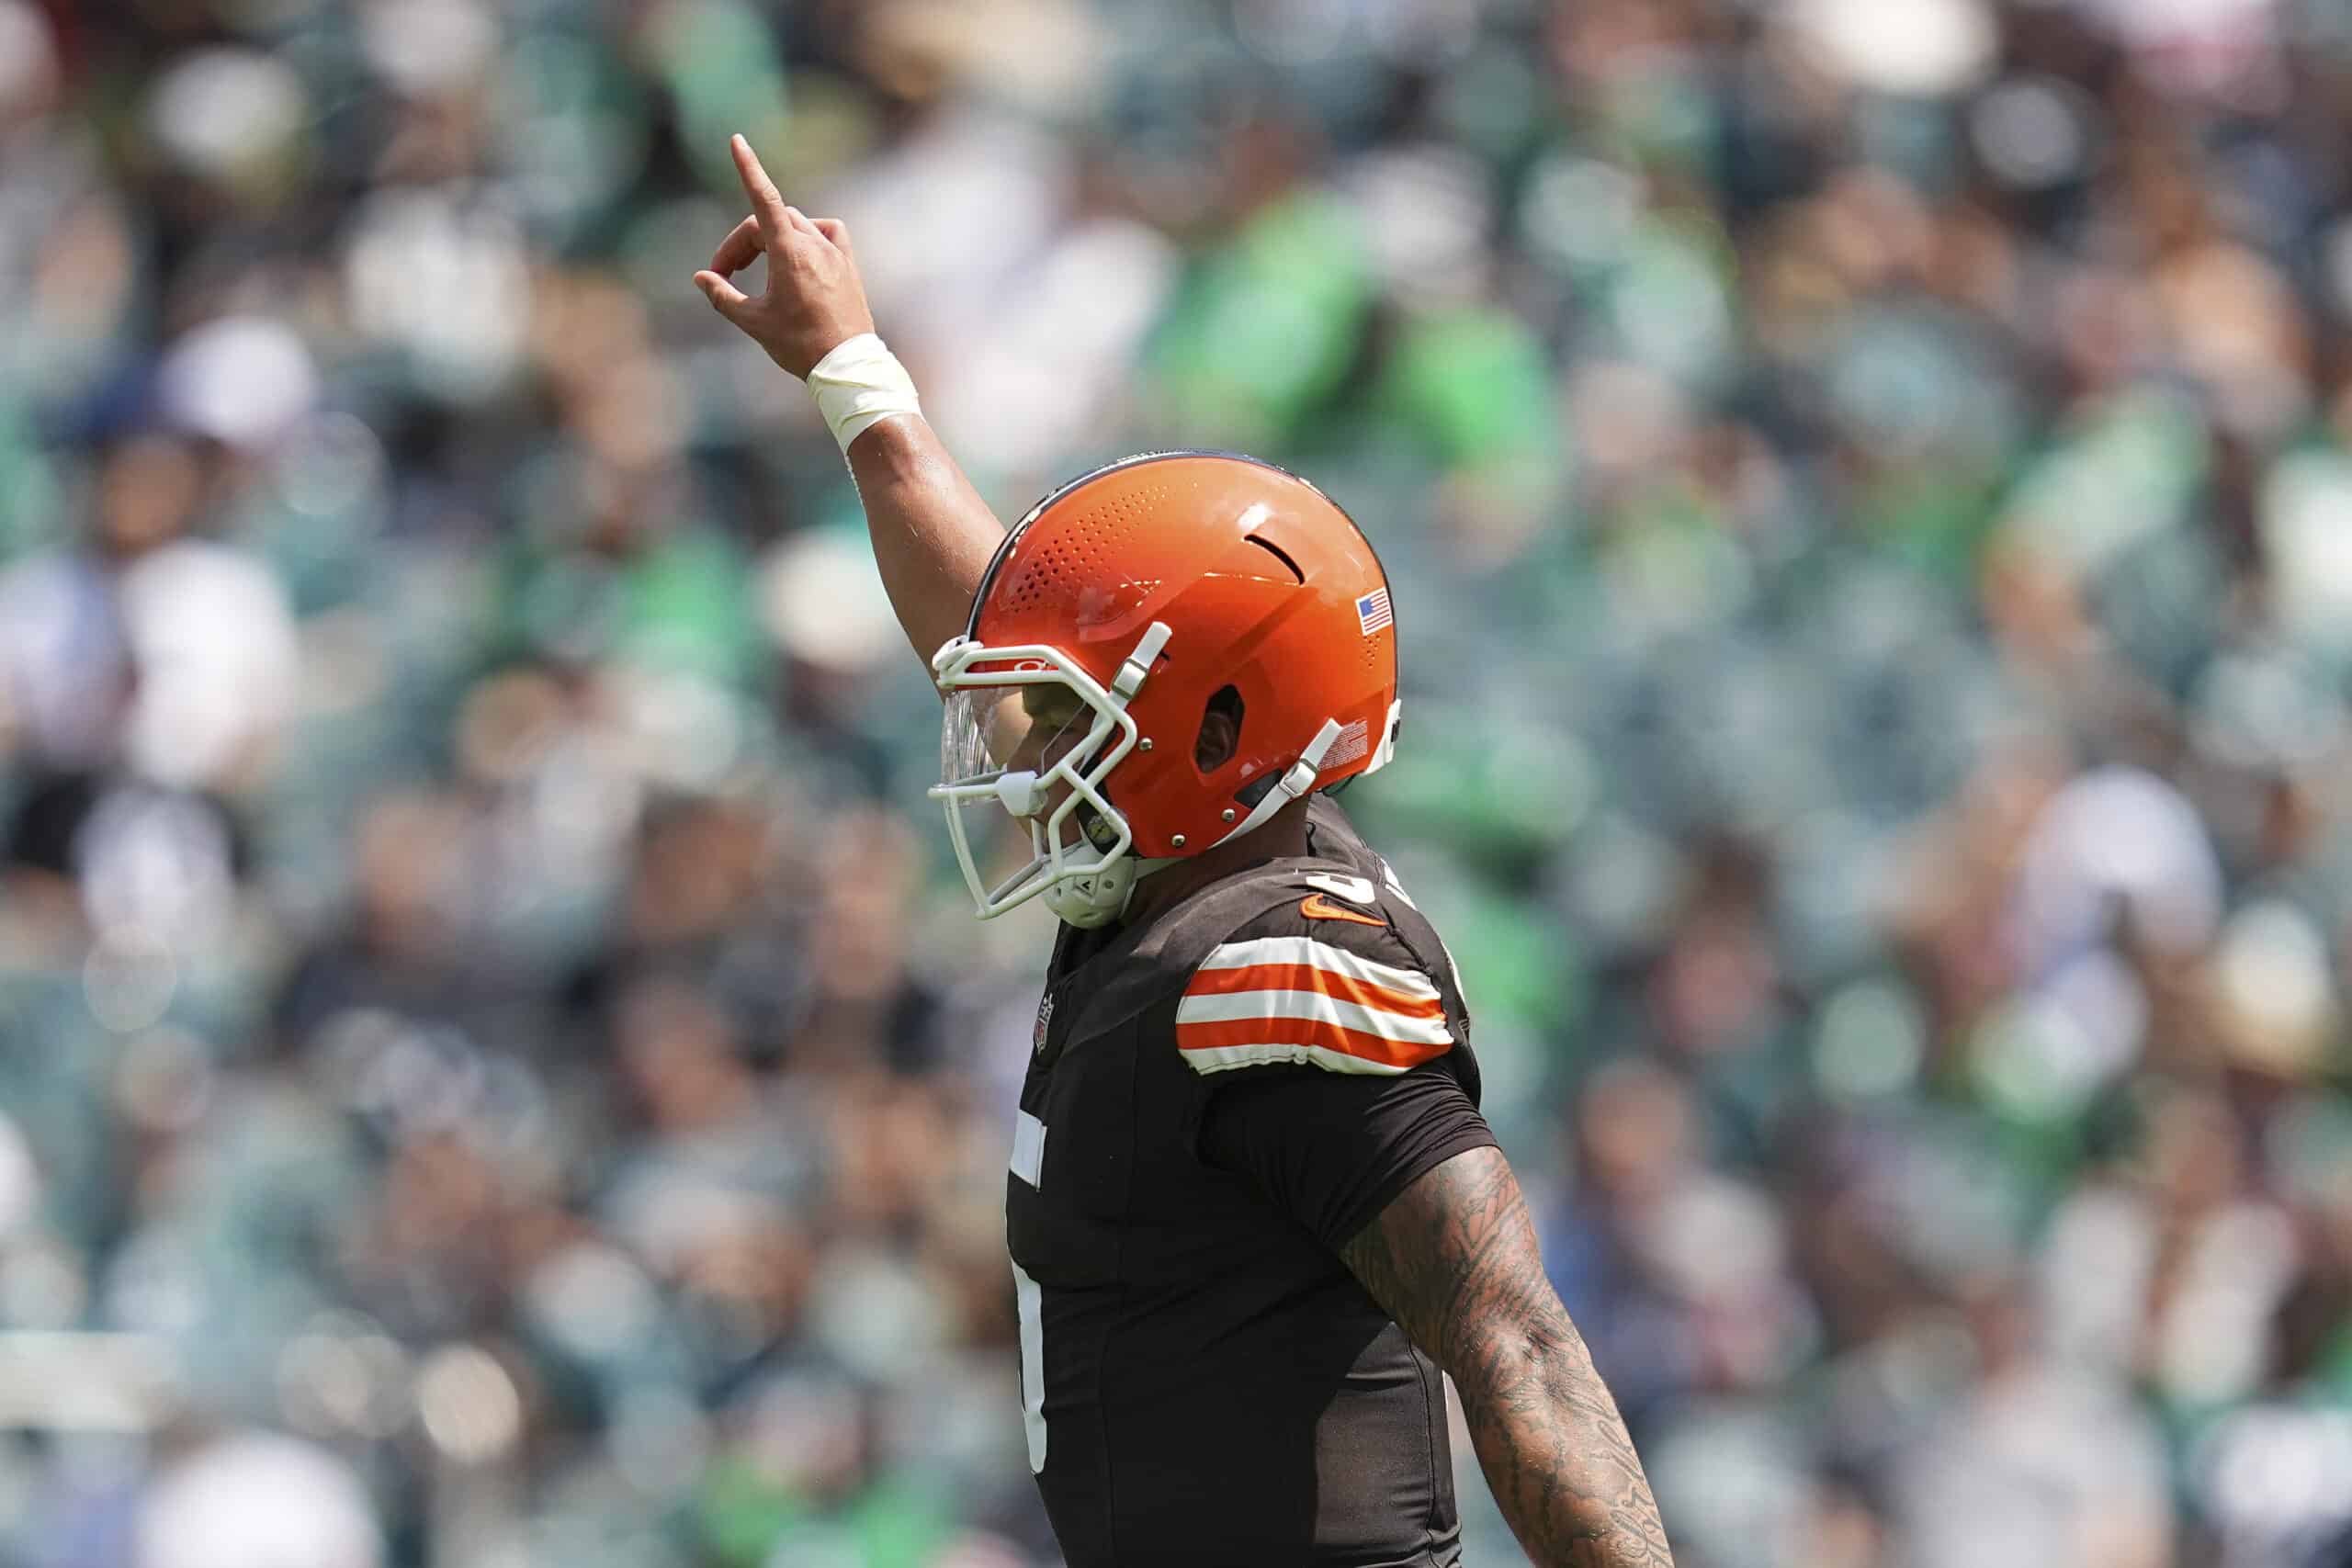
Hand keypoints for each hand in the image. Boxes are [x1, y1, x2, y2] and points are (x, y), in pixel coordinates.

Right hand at [693, 134, 875, 378]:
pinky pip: (827, 231)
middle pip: (767, 222)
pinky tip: (801, 249)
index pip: (763, 199)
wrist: (847, 367)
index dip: (748, 168)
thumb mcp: (753, 321)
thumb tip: (702, 278)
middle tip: (723, 275)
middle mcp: (814, 244)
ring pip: (794, 225)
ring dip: (769, 239)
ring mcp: (835, 252)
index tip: (737, 141)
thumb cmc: (799, 346)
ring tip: (756, 271)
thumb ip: (722, 295)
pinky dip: (809, 233)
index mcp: (789, 253)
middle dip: (741, 243)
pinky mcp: (848, 263)